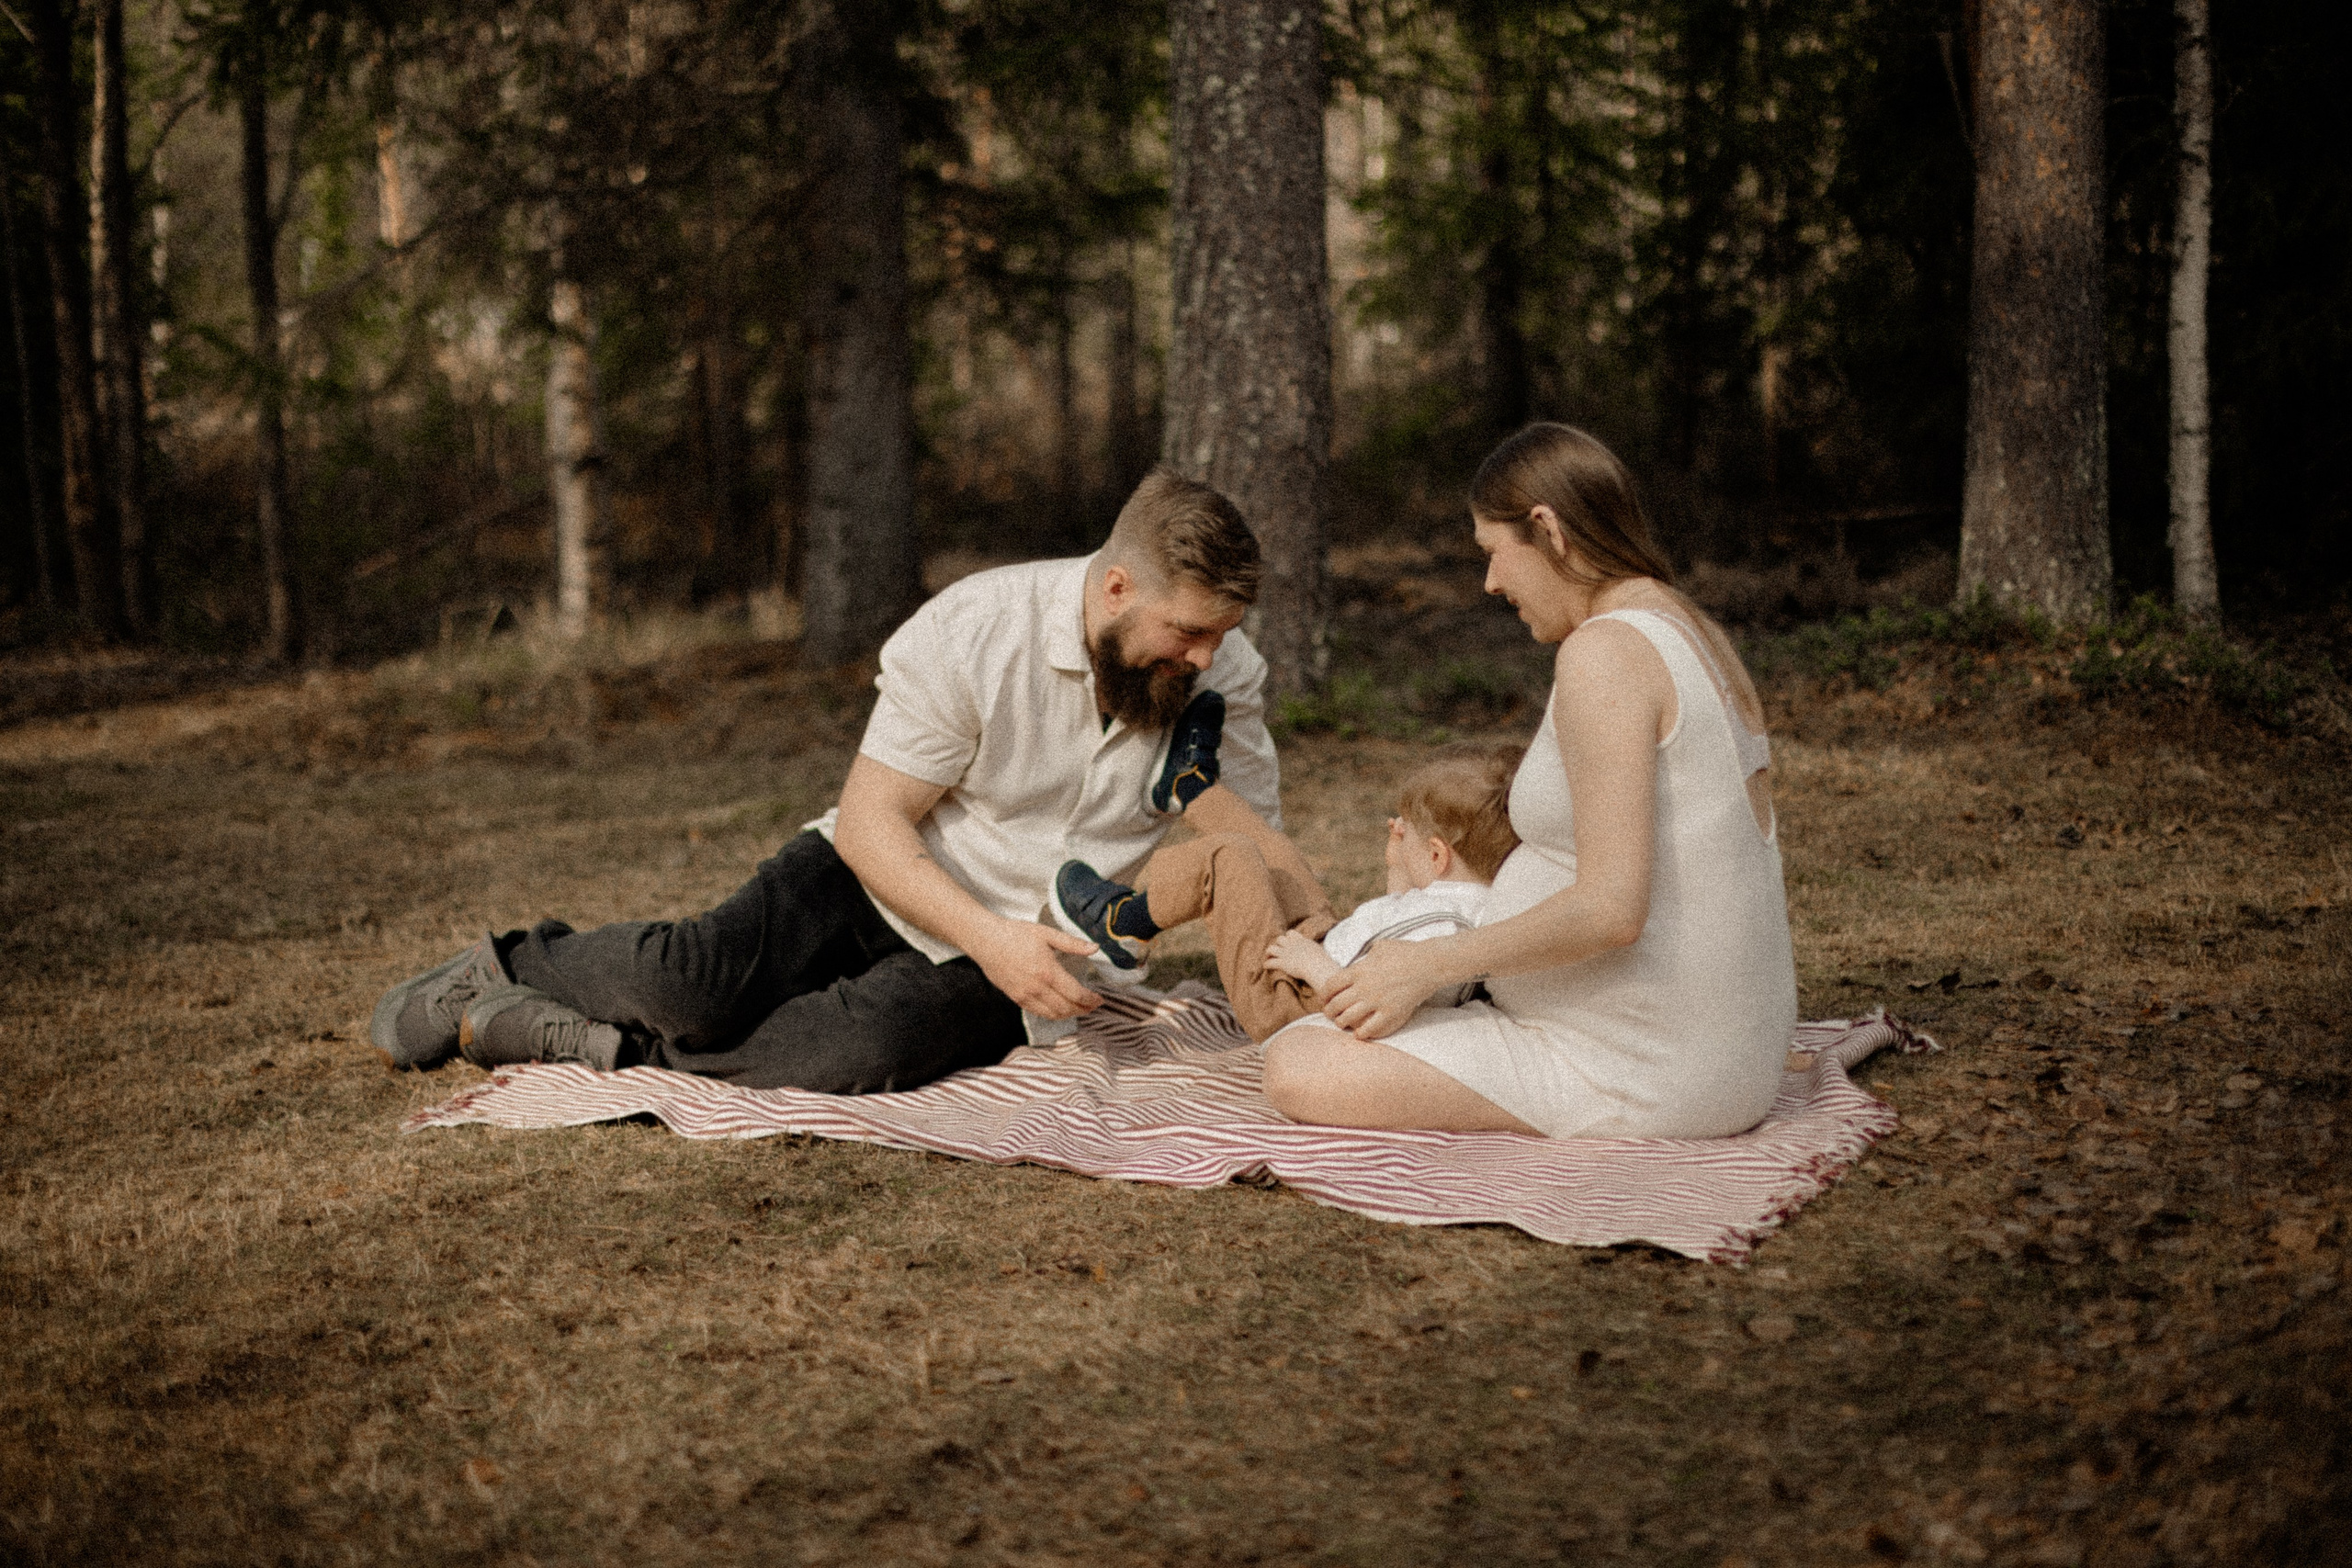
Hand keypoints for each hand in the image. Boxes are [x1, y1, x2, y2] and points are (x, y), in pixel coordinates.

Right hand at [968, 918, 1103, 1019]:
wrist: (986, 941)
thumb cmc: (1016, 934)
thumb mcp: (1047, 934)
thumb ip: (1072, 944)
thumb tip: (1095, 948)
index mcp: (1048, 971)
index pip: (1076, 994)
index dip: (1091, 1000)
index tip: (1100, 999)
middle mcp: (1037, 987)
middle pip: (1067, 1008)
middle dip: (1084, 1010)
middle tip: (1093, 1006)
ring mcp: (1025, 995)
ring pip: (1053, 1014)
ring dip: (1069, 1014)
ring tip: (1079, 1008)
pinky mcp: (1016, 998)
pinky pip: (1039, 1013)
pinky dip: (1053, 1014)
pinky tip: (1059, 1008)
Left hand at [1264, 928, 1337, 989]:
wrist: (1317, 966)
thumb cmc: (1323, 961)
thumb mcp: (1321, 951)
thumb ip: (1318, 950)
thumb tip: (1331, 951)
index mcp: (1301, 941)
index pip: (1291, 933)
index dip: (1288, 938)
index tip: (1288, 942)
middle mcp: (1292, 945)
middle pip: (1280, 939)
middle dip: (1278, 944)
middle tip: (1278, 950)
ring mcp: (1286, 953)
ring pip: (1271, 948)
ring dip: (1269, 952)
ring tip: (1268, 956)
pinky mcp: (1282, 963)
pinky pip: (1270, 962)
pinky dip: (1267, 964)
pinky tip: (1265, 966)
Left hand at [1318, 938, 1445, 1039]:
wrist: (1429, 964)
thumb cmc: (1406, 952)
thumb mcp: (1380, 947)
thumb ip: (1366, 957)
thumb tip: (1360, 963)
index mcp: (1358, 971)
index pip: (1331, 985)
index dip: (1323, 994)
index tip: (1323, 999)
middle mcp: (1364, 987)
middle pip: (1336, 1004)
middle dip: (1329, 1011)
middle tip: (1329, 1014)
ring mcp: (1377, 1002)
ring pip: (1348, 1018)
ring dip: (1342, 1022)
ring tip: (1342, 1023)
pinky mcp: (1391, 1013)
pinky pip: (1370, 1028)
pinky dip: (1361, 1033)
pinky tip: (1359, 1034)